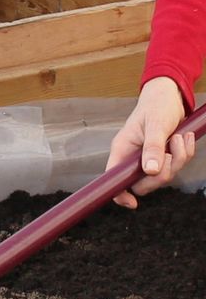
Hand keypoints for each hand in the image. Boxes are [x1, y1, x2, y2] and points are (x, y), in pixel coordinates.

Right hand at [106, 76, 194, 209]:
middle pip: (143, 184)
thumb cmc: (156, 105)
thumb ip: (152, 147)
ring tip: (180, 137)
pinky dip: (185, 154)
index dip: (120, 194)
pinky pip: (176, 167)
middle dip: (164, 172)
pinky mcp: (163, 157)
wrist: (170, 95)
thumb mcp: (155, 124)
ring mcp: (148, 159)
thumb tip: (150, 171)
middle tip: (172, 151)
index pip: (114, 179)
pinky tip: (185, 138)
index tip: (132, 203)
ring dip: (178, 158)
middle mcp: (133, 158)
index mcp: (122, 151)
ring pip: (163, 176)